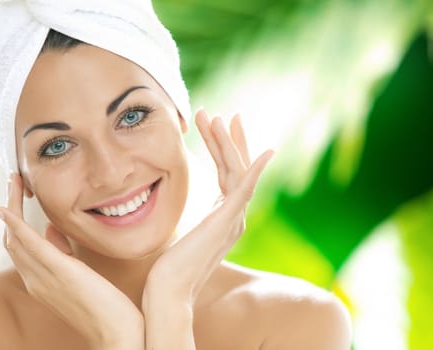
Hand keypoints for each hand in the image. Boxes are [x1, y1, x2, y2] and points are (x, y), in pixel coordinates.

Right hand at [0, 174, 143, 349]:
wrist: (116, 333)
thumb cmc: (102, 305)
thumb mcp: (79, 274)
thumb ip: (63, 253)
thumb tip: (52, 229)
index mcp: (40, 281)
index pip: (20, 247)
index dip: (14, 221)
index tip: (17, 197)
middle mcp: (34, 280)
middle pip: (11, 240)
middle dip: (10, 208)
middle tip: (13, 181)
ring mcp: (43, 277)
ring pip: (15, 238)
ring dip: (12, 207)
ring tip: (14, 181)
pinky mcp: (59, 271)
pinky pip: (30, 245)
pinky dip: (16, 225)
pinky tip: (8, 208)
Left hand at [142, 109, 272, 347]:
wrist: (168, 290)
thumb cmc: (169, 267)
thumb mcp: (180, 234)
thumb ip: (189, 220)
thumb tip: (174, 209)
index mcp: (222, 218)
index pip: (227, 175)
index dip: (223, 149)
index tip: (215, 126)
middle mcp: (233, 217)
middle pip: (235, 169)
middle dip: (230, 139)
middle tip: (225, 114)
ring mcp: (233, 220)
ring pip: (238, 172)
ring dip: (230, 143)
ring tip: (218, 117)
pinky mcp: (227, 222)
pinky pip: (245, 189)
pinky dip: (256, 169)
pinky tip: (267, 151)